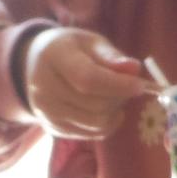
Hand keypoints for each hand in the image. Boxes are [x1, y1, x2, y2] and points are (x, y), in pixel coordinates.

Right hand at [20, 27, 153, 138]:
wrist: (36, 65)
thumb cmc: (71, 50)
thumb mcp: (91, 43)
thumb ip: (111, 56)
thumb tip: (134, 69)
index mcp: (54, 57)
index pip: (87, 79)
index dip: (118, 85)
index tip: (140, 85)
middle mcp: (43, 87)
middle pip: (94, 104)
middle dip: (120, 97)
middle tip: (128, 86)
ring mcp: (45, 112)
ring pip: (95, 123)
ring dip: (115, 112)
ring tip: (116, 96)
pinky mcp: (53, 128)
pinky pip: (90, 134)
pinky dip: (107, 125)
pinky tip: (108, 110)